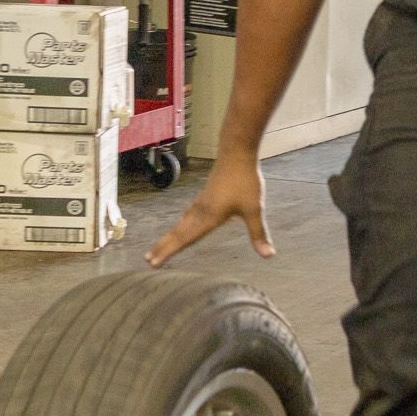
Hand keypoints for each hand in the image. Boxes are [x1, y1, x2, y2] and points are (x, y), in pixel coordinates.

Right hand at [145, 151, 273, 264]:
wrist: (237, 152)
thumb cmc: (245, 180)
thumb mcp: (254, 209)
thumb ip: (259, 233)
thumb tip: (268, 255)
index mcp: (209, 216)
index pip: (186, 238)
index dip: (169, 252)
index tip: (154, 263)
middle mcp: (201, 210)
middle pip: (178, 232)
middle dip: (163, 247)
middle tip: (148, 260)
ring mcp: (201, 202)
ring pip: (181, 223)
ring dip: (170, 236)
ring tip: (159, 247)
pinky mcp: (205, 195)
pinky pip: (188, 214)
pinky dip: (180, 224)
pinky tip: (183, 223)